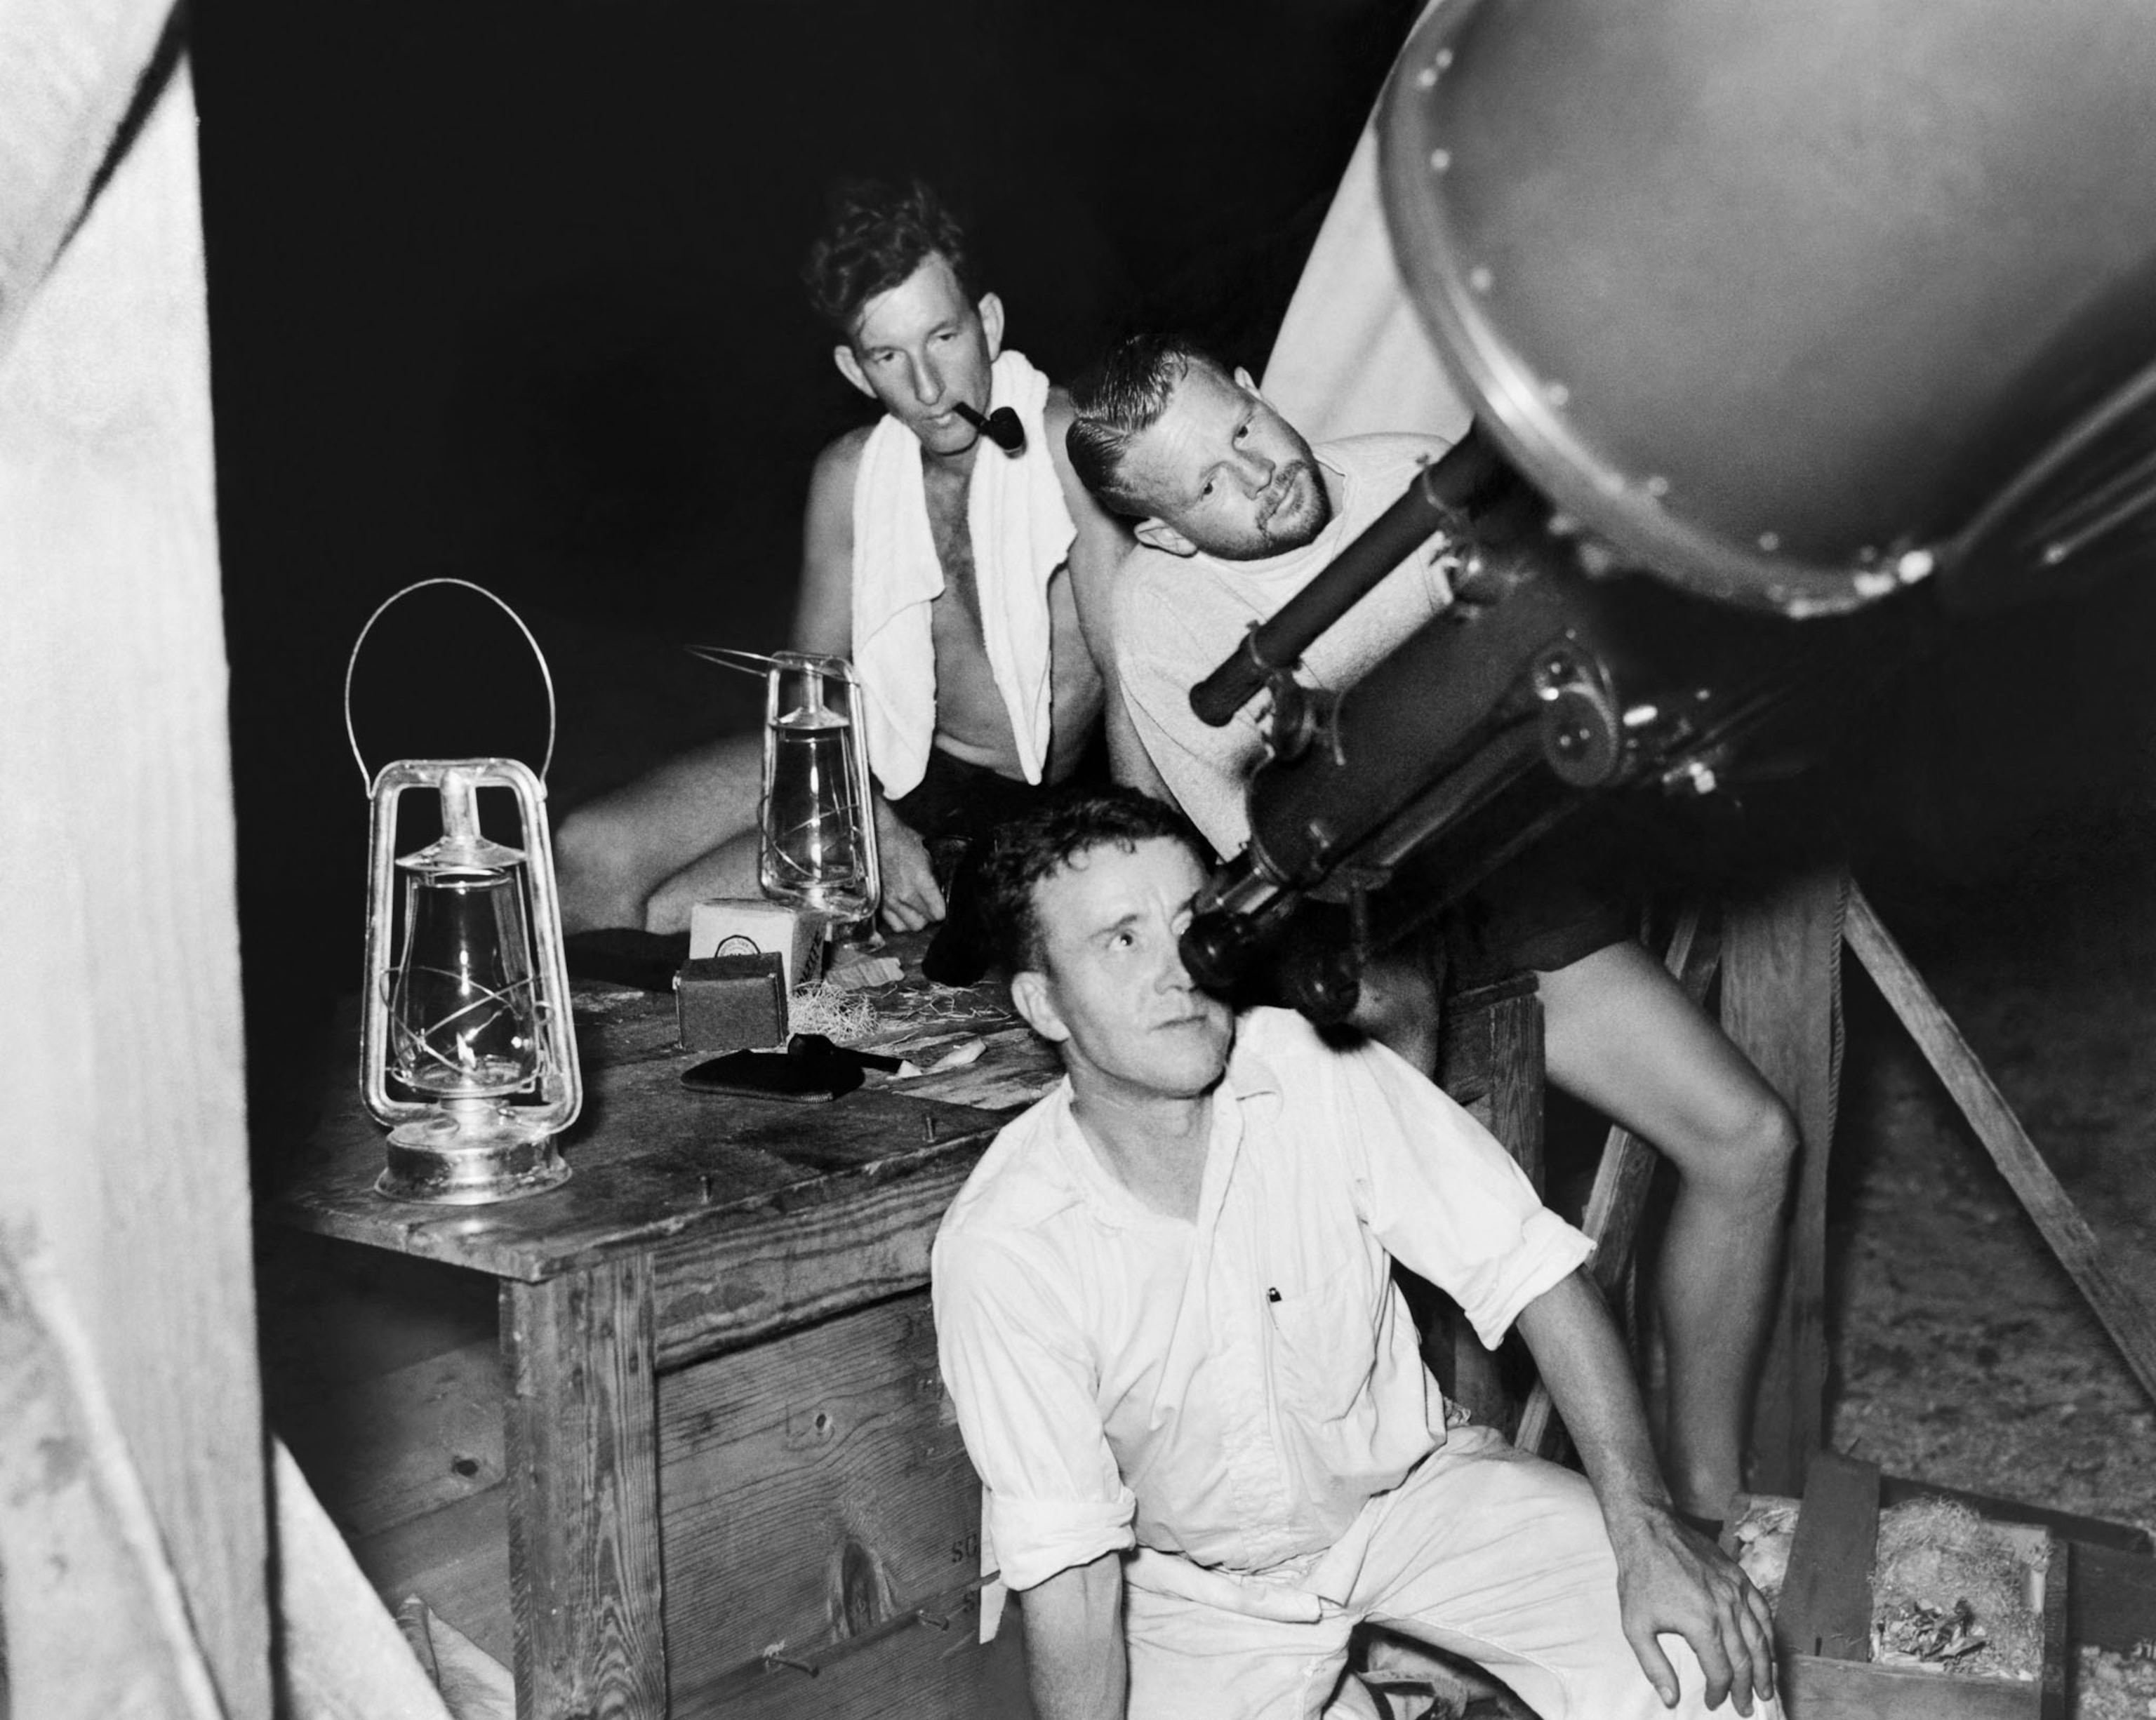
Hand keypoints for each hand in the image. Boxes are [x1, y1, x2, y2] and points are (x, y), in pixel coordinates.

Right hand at [874, 809, 945, 932]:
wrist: (878, 836)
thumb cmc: (901, 840)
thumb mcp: (928, 854)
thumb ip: (936, 875)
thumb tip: (943, 889)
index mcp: (920, 879)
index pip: (938, 912)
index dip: (943, 909)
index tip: (942, 904)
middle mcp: (905, 893)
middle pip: (925, 922)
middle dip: (930, 915)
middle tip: (930, 905)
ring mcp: (890, 900)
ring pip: (910, 926)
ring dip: (916, 919)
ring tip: (917, 908)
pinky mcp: (880, 902)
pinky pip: (894, 924)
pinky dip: (901, 920)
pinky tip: (905, 910)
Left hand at [1608, 1506, 1776, 1714]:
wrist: (1648, 1531)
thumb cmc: (1640, 1578)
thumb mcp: (1635, 1626)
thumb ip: (1654, 1666)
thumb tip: (1670, 1699)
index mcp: (1701, 1624)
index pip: (1720, 1672)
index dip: (1718, 1692)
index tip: (1713, 1702)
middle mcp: (1725, 1609)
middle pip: (1745, 1660)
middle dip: (1747, 1688)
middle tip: (1746, 1707)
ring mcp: (1736, 1591)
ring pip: (1760, 1638)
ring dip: (1765, 1668)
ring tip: (1766, 1689)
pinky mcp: (1739, 1576)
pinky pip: (1762, 1610)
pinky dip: (1769, 1633)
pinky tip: (1768, 1647)